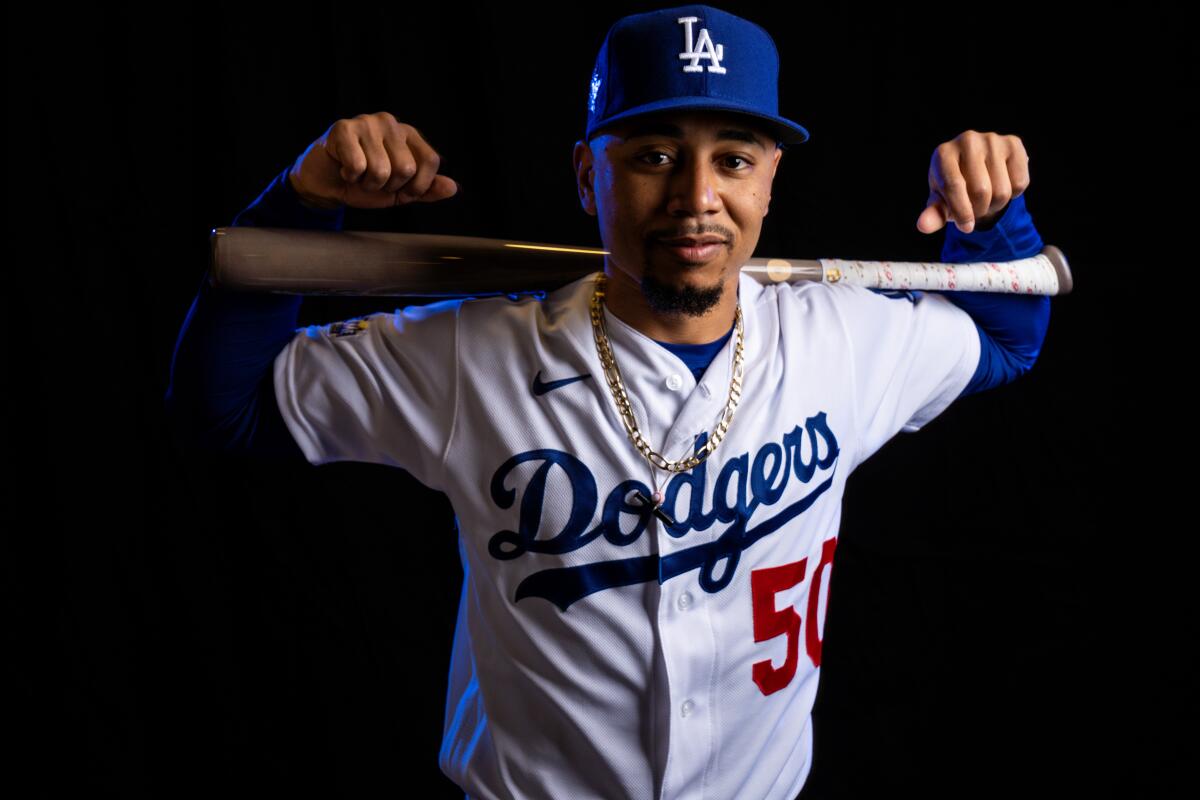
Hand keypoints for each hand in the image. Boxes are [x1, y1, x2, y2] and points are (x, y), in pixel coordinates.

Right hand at [287, 111, 459, 209]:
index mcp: (410, 135)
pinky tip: (344, 168)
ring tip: (358, 175)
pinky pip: (358, 166)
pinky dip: (350, 176)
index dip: (417, 186)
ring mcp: (367, 122)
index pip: (431, 161)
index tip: (401, 190)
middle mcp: (391, 123)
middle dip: (388, 186)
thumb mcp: (401, 193)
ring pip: (381, 170)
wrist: (326, 184)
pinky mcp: (343, 127)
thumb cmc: (365, 184)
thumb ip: (427, 190)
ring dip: (367, 183)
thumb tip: (452, 188)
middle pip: (406, 168)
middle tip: (373, 180)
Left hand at [916, 130, 1029, 233]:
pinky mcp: (1013, 143)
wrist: (976, 169)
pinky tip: (1003, 185)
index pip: (954, 186)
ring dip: (996, 205)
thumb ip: (933, 214)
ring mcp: (992, 139)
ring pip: (1002, 190)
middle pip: (980, 191)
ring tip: (987, 199)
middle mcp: (967, 140)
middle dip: (979, 210)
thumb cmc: (953, 189)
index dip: (961, 212)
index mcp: (943, 153)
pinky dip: (1013, 194)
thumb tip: (923, 226)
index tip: (966, 228)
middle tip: (976, 210)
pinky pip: (1020, 183)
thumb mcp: (940, 202)